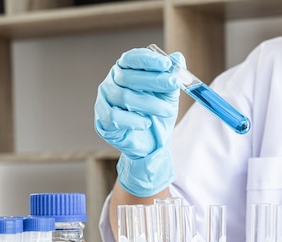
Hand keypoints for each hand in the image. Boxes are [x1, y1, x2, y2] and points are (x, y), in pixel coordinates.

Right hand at [94, 47, 184, 196]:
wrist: (151, 143)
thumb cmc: (156, 114)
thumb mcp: (168, 94)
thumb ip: (171, 75)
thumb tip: (178, 57)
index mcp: (126, 70)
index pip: (132, 58)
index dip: (149, 60)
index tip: (167, 64)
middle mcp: (112, 81)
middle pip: (129, 77)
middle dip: (155, 80)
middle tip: (174, 84)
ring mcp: (105, 99)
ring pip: (124, 97)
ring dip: (150, 103)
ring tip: (167, 111)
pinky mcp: (102, 119)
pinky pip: (115, 116)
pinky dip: (133, 120)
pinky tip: (146, 123)